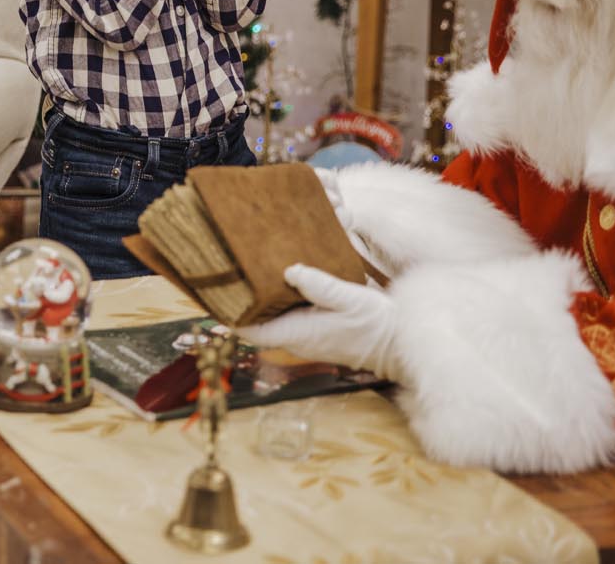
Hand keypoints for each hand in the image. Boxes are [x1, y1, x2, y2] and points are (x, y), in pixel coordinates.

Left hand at [236, 264, 402, 379]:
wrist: (397, 343)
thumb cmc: (374, 324)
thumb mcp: (348, 298)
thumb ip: (319, 285)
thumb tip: (290, 270)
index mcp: (297, 333)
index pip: (251, 331)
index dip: (230, 314)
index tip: (217, 294)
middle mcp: (295, 339)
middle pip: (256, 323)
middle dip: (241, 302)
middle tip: (229, 273)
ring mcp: (304, 337)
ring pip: (270, 319)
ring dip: (259, 301)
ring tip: (247, 271)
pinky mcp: (313, 331)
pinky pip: (286, 317)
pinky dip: (278, 301)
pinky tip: (279, 279)